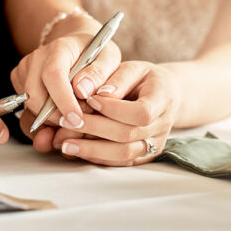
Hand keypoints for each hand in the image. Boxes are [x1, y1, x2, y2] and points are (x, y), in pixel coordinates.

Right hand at [11, 15, 120, 137]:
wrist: (78, 45)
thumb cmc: (95, 52)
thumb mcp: (109, 58)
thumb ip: (100, 74)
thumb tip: (84, 91)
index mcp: (60, 48)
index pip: (53, 75)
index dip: (63, 101)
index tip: (77, 120)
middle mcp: (37, 57)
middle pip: (35, 95)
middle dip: (56, 117)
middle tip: (80, 123)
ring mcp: (25, 69)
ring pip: (30, 106)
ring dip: (51, 119)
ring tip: (73, 116)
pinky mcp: (19, 80)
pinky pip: (27, 108)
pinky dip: (44, 118)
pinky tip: (62, 112)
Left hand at [34, 61, 180, 165]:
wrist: (165, 95)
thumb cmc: (144, 78)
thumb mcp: (133, 69)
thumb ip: (117, 79)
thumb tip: (97, 94)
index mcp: (163, 99)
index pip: (141, 112)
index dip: (114, 109)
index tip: (90, 99)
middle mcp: (162, 125)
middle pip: (127, 135)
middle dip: (94, 128)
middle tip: (65, 122)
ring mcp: (155, 144)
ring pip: (123, 153)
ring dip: (92, 149)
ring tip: (65, 144)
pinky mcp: (143, 155)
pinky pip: (120, 162)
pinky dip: (97, 157)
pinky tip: (77, 150)